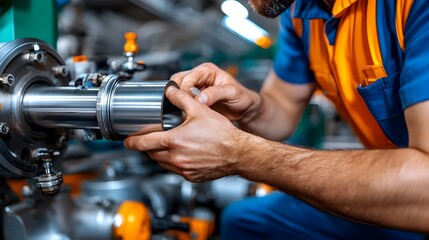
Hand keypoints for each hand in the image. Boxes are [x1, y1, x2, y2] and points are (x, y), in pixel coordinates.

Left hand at [124, 85, 246, 181]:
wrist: (238, 153)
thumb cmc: (222, 134)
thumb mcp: (200, 110)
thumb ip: (181, 99)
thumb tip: (170, 91)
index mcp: (175, 141)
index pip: (144, 143)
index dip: (133, 142)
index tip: (127, 141)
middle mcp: (177, 157)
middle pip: (151, 154)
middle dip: (147, 148)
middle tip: (146, 141)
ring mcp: (184, 169)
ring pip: (162, 163)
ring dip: (159, 155)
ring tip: (164, 146)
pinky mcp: (191, 176)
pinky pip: (176, 170)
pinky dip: (173, 163)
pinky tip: (181, 154)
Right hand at [171, 63, 260, 121]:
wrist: (246, 109)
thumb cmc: (243, 97)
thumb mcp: (232, 93)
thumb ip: (216, 93)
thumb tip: (199, 98)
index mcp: (208, 71)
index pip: (189, 76)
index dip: (185, 88)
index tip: (186, 100)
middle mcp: (200, 76)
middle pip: (178, 80)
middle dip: (178, 93)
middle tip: (181, 106)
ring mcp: (196, 87)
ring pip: (177, 89)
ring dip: (177, 99)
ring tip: (183, 110)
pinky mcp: (195, 98)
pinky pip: (182, 100)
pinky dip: (180, 105)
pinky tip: (185, 113)